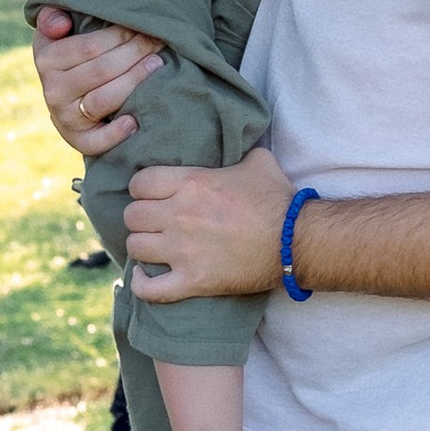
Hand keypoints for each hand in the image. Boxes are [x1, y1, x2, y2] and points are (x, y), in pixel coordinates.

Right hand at [32, 0, 164, 156]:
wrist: (65, 97)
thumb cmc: (70, 56)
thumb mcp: (55, 33)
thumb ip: (53, 18)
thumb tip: (62, 25)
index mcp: (46, 59)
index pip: (89, 47)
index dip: (120, 35)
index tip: (142, 26)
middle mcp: (53, 90)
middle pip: (101, 71)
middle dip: (135, 52)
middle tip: (158, 42)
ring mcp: (65, 117)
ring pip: (103, 100)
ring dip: (134, 81)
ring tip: (157, 64)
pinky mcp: (78, 140)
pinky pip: (96, 141)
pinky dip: (116, 133)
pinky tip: (134, 121)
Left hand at [125, 146, 289, 302]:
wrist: (297, 242)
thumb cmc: (278, 200)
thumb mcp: (258, 162)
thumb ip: (237, 150)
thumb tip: (237, 142)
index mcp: (191, 183)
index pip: (139, 183)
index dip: (143, 188)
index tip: (153, 195)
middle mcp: (180, 215)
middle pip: (132, 215)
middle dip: (141, 217)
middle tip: (155, 221)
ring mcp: (183, 251)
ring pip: (135, 247)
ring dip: (143, 246)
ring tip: (155, 246)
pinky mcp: (193, 280)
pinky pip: (149, 288)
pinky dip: (142, 284)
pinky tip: (145, 276)